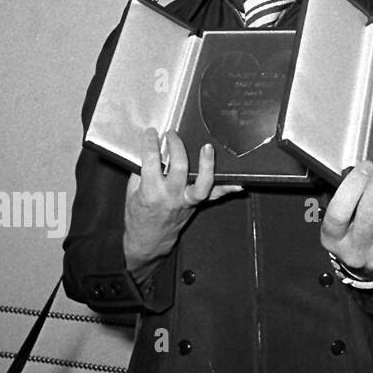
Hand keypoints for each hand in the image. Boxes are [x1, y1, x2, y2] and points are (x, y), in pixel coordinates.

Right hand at [122, 128, 241, 275]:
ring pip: (203, 184)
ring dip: (207, 165)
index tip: (151, 132)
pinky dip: (229, 188)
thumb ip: (141, 171)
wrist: (149, 239)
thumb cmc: (138, 213)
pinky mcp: (198, 204)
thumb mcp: (132, 192)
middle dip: (177, 147)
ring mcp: (187, 201)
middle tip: (173, 134)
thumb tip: (150, 148)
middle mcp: (171, 196)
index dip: (150, 145)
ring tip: (207, 147)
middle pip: (180, 168)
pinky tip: (240, 182)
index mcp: (151, 192)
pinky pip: (216, 195)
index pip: (151, 163)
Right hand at [320, 149, 372, 278]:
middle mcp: (357, 250)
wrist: (366, 273)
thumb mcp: (339, 224)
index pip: (339, 213)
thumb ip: (350, 197)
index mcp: (335, 238)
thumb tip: (369, 166)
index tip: (365, 165)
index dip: (351, 187)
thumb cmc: (351, 238)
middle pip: (369, 215)